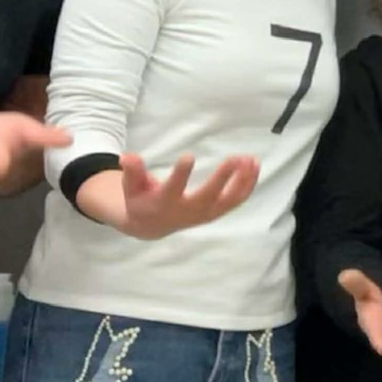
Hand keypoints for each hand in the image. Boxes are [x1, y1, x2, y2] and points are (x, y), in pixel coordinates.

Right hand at [112, 153, 257, 239]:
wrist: (150, 225)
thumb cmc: (140, 199)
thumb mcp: (130, 186)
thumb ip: (132, 171)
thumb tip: (127, 156)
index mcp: (163, 204)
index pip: (172, 189)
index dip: (180, 175)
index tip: (188, 156)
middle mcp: (186, 212)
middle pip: (208, 197)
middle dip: (223, 179)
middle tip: (235, 158)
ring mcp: (203, 215)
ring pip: (227, 201)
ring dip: (242, 181)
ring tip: (251, 160)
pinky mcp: (214, 213)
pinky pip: (235, 201)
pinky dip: (247, 186)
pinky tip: (254, 167)